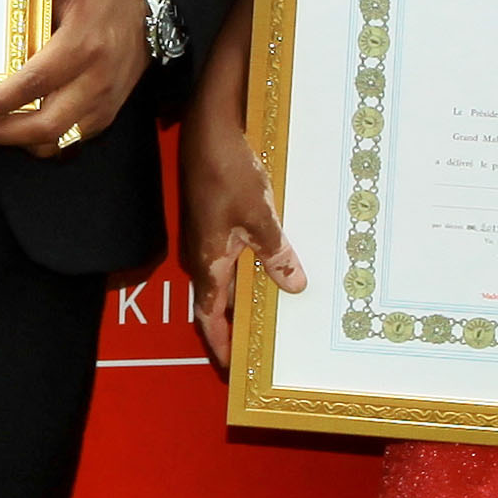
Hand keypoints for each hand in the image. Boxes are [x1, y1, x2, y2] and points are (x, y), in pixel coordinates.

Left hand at [0, 0, 146, 160]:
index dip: (3, 102)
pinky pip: (70, 139)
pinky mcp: (104, 116)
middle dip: (5, 133)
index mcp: (84, 46)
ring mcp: (102, 103)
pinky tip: (19, 127)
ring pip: (58, 140)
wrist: (147, 18)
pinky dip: (42, 140)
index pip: (37, 82)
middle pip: (47, 125)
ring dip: (21, 140)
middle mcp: (95, 81)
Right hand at [178, 93, 306, 363]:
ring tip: (284, 311)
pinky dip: (256, 268)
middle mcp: (203, 256)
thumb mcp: (260, 217)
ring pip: (231, 279)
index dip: (221, 347)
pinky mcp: (219, 220)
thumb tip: (293, 286)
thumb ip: (276, 255)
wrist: (211, 127)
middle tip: (270, 347)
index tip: (236, 370)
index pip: (209, 320)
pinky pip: (237, 256)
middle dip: (242, 327)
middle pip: (221, 304)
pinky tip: (282, 265)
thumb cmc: (228, 171)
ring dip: (252, 297)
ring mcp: (209, 238)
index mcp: (208, 263)